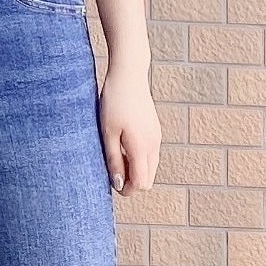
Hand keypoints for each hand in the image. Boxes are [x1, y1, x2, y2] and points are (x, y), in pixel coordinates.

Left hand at [99, 66, 161, 196]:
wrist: (128, 75)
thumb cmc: (113, 102)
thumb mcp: (108, 133)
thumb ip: (114, 160)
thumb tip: (118, 184)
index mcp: (142, 147)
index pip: (141, 183)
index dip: (126, 190)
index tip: (111, 182)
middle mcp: (154, 145)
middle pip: (148, 180)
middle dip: (131, 183)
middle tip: (112, 170)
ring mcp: (156, 138)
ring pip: (150, 169)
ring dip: (134, 171)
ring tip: (116, 156)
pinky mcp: (155, 132)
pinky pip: (150, 156)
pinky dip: (138, 160)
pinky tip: (123, 147)